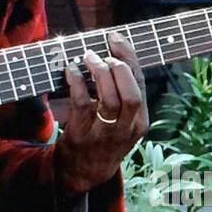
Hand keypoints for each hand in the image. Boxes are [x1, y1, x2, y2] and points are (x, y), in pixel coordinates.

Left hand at [55, 32, 147, 195]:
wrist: (84, 172)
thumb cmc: (104, 137)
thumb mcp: (123, 121)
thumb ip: (122, 92)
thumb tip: (113, 52)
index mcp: (140, 121)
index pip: (141, 84)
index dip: (129, 58)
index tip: (116, 38)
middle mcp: (126, 129)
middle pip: (131, 94)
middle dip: (119, 68)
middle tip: (103, 54)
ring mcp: (104, 134)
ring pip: (110, 100)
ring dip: (99, 73)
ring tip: (88, 57)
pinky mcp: (82, 135)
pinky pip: (82, 104)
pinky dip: (77, 82)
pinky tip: (71, 70)